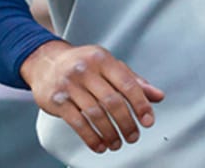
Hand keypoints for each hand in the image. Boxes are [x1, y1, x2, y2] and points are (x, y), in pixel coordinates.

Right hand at [20, 40, 164, 153]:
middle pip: (112, 101)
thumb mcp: (110, 66)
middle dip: (126, 123)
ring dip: (109, 133)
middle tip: (133, 136)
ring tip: (117, 143)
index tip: (148, 121)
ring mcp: (69, 85)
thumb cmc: (83, 65)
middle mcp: (85, 70)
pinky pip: (77, 122)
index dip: (141, 104)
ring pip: (95, 114)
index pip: (128, 84)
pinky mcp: (56, 100)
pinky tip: (99, 145)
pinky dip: (90, 137)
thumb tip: (158, 96)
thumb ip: (134, 81)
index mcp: (103, 60)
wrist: (45, 62)